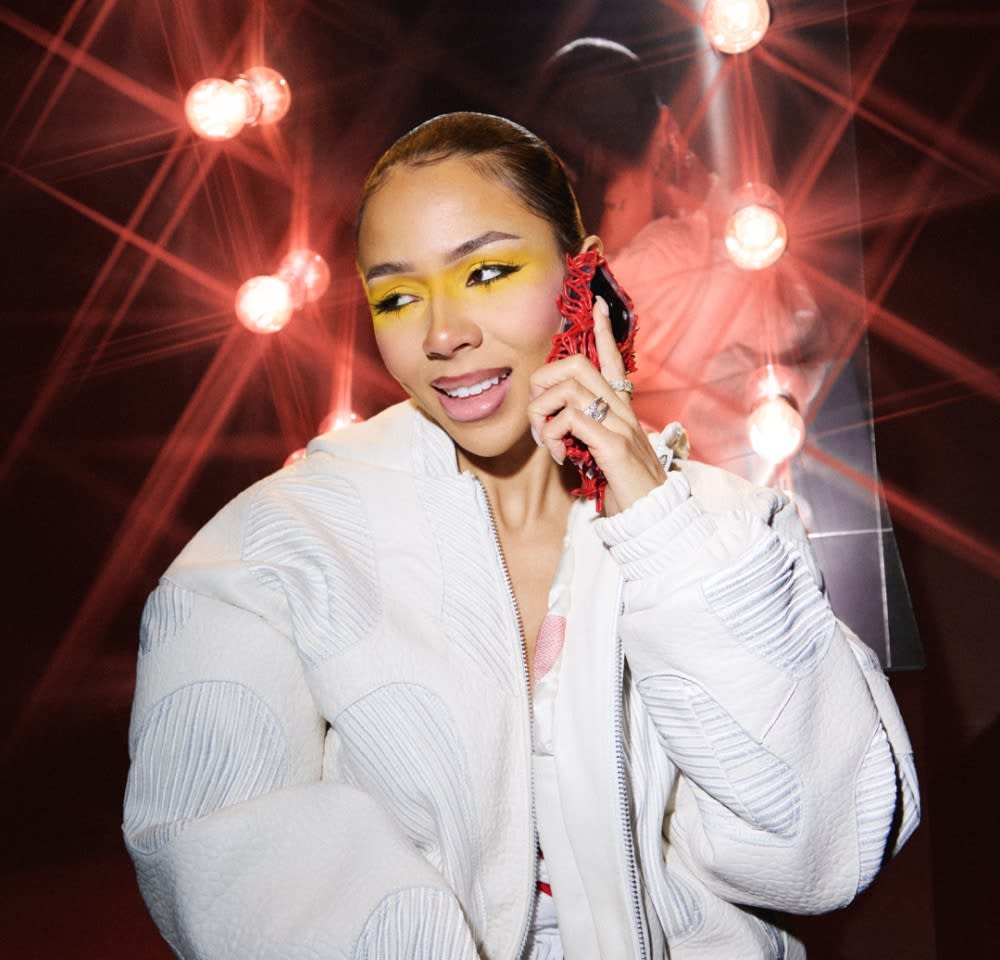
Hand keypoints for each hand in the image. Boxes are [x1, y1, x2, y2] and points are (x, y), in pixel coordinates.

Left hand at [528, 296, 666, 514]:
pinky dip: (551, 437)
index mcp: (621, 408)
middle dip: (542, 382)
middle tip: (537, 413)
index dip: (604, 331)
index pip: (612, 360)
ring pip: (567, 390)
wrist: (653, 516)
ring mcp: (620, 425)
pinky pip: (571, 420)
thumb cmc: (626, 487)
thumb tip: (557, 424)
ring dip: (541, 414)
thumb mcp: (604, 452)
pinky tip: (556, 457)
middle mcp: (623, 410)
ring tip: (543, 441)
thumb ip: (586, 432)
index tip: (597, 305)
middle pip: (576, 366)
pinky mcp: (613, 445)